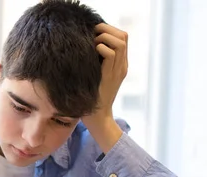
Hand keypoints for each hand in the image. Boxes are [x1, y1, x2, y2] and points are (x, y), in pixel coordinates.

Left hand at [81, 23, 128, 152]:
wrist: (97, 118)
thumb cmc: (89, 97)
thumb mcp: (93, 76)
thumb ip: (94, 63)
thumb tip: (82, 47)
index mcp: (120, 65)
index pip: (122, 37)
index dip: (109, 29)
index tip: (93, 32)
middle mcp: (122, 66)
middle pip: (123, 36)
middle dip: (107, 29)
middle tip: (92, 33)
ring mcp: (118, 71)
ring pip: (120, 42)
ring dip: (104, 36)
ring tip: (92, 42)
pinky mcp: (110, 77)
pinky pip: (110, 54)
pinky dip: (101, 47)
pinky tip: (91, 52)